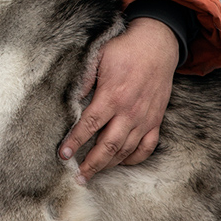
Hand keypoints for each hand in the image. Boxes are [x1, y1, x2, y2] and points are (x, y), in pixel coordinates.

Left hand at [58, 18, 179, 182]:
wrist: (157, 44)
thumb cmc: (124, 49)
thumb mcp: (99, 56)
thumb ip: (84, 78)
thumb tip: (69, 97)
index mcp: (112, 96)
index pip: (89, 125)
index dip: (75, 142)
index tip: (63, 155)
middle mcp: (129, 111)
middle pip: (108, 146)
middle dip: (91, 164)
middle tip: (78, 176)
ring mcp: (145, 118)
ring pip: (126, 150)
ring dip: (109, 165)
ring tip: (93, 173)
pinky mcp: (156, 120)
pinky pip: (147, 147)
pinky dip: (134, 158)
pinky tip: (121, 162)